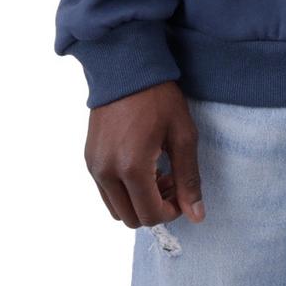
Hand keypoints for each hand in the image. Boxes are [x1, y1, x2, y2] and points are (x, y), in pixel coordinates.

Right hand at [85, 81, 204, 227]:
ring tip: (158, 173)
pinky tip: (141, 164)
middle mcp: (106, 172)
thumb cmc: (159, 97)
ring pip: (116, 208)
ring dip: (138, 201)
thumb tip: (196, 216)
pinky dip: (124, 189)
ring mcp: (94, 166)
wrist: (126, 67)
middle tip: (172, 182)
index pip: (150, 215)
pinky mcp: (89, 158)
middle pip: (131, 218)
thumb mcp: (182, 134)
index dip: (171, 212)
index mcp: (131, 167)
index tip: (182, 193)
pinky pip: (106, 191)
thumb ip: (189, 178)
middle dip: (155, 208)